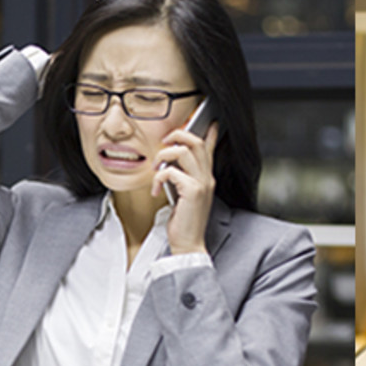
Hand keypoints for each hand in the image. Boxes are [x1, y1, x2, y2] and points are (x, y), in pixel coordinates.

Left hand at [153, 122, 218, 253]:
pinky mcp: (192, 191)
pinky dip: (158, 178)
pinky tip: (155, 190)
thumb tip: (170, 166)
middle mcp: (207, 178)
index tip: (208, 121)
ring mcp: (201, 184)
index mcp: (206, 178)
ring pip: (183, 152)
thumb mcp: (184, 196)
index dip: (209, 133)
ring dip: (163, 156)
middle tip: (164, 141)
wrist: (189, 244)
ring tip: (155, 169)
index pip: (210, 149)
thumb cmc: (185, 223)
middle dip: (178, 135)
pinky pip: (171, 172)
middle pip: (196, 142)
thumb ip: (182, 179)